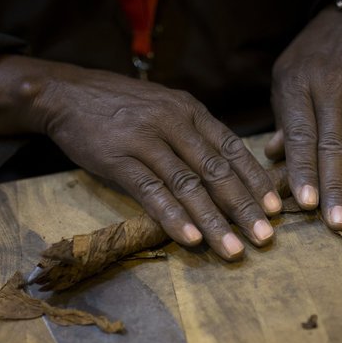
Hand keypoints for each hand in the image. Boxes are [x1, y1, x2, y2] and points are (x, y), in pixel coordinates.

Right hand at [0, 56, 281, 260]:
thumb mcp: (164, 107)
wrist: (65, 93)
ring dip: (214, 221)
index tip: (275, 208)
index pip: (233, 148)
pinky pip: (151, 191)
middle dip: (244, 207)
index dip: (255, 180)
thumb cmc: (120, 106)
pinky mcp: (118, 158)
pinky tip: (190, 239)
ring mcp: (146, 140)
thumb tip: (226, 170)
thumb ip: (193, 134)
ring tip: (234, 249)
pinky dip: (172, 216)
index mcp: (190, 111)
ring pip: (188, 185)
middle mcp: (174, 123)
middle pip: (217, 170)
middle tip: (264, 237)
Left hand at [269, 5, 341, 227]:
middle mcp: (330, 87)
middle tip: (335, 222)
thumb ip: (282, 121)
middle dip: (334, 187)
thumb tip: (273, 158)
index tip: (307, 203)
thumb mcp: (284, 81)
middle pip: (332, 145)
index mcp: (298, 86)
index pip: (302, 135)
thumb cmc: (308, 61)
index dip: (304, 170)